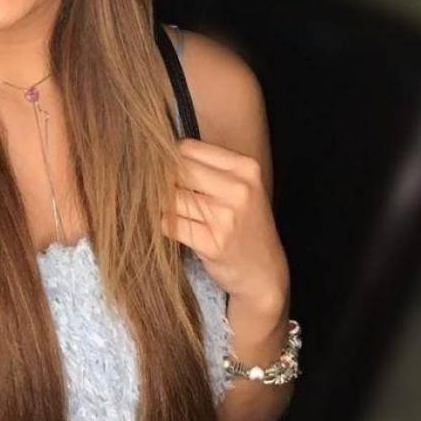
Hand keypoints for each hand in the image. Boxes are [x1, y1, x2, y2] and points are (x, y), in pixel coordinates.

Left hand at [161, 138, 288, 318]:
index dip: (169, 158)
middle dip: (162, 180)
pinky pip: (168, 224)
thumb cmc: (244, 225)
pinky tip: (176, 229)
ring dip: (162, 204)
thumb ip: (206, 168)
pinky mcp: (212, 243)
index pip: (188, 148)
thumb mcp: (239, 188)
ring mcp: (225, 218)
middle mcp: (238, 190)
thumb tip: (157, 153)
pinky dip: (165, 225)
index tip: (165, 169)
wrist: (263, 273)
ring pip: (170, 197)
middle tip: (162, 191)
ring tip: (173, 211)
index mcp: (245, 168)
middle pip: (176, 170)